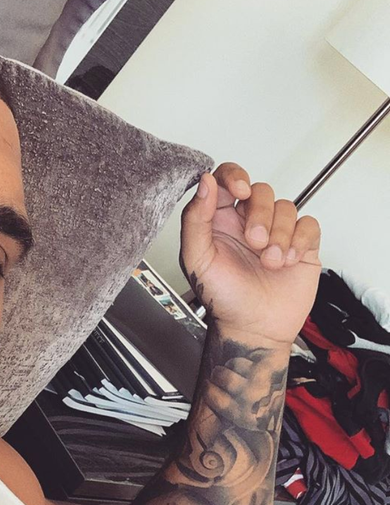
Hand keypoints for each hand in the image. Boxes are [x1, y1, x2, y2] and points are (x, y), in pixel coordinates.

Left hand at [180, 163, 321, 345]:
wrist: (253, 328)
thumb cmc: (222, 298)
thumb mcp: (197, 259)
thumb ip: (195, 219)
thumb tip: (204, 183)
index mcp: (220, 220)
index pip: (227, 178)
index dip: (235, 176)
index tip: (240, 190)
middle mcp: (247, 222)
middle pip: (261, 191)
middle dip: (260, 215)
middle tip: (254, 242)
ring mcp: (276, 232)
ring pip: (286, 207)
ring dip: (279, 235)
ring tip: (269, 262)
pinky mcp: (301, 245)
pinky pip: (309, 225)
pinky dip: (299, 242)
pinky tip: (286, 262)